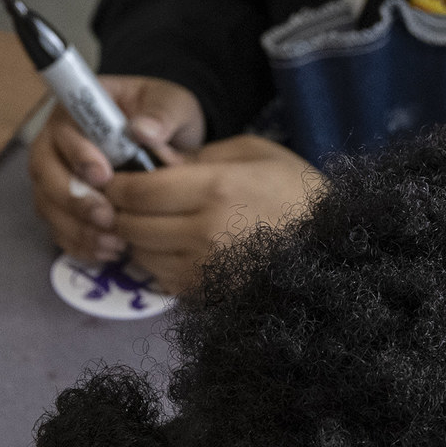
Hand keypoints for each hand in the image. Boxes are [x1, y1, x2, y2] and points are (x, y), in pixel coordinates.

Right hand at [28, 76, 206, 267]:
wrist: (166, 143)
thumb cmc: (160, 117)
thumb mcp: (170, 104)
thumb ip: (161, 114)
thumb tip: (143, 130)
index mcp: (75, 112)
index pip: (64, 132)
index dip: (79, 156)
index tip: (103, 177)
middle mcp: (55, 144)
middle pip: (45, 175)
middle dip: (75, 201)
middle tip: (108, 218)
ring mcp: (54, 178)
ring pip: (49, 207)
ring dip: (78, 229)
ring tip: (115, 242)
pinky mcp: (61, 208)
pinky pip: (59, 230)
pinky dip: (81, 245)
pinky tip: (109, 252)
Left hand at [103, 137, 325, 295]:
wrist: (330, 245)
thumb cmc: (293, 190)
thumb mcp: (251, 152)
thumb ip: (197, 155)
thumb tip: (153, 161)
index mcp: (215, 189)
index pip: (138, 191)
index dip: (117, 184)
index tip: (115, 178)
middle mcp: (203, 233)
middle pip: (131, 225)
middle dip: (120, 211)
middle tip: (126, 200)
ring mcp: (203, 269)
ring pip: (140, 255)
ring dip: (136, 238)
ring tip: (152, 222)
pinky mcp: (206, 293)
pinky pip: (160, 278)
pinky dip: (156, 262)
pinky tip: (173, 246)